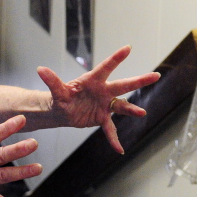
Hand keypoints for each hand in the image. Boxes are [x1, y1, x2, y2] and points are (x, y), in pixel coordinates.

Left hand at [36, 45, 160, 153]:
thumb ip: (52, 81)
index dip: (117, 58)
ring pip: (122, 106)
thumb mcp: (56, 90)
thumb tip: (40, 69)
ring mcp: (105, 104)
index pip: (106, 67)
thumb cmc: (61, 96)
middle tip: (155, 76)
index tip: (128, 48)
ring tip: (142, 113)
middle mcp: (103, 91)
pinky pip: (110, 129)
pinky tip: (119, 149)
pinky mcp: (102, 118)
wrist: (63, 110)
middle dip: (139, 81)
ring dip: (132, 109)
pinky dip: (114, 139)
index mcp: (93, 80)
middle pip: (123, 84)